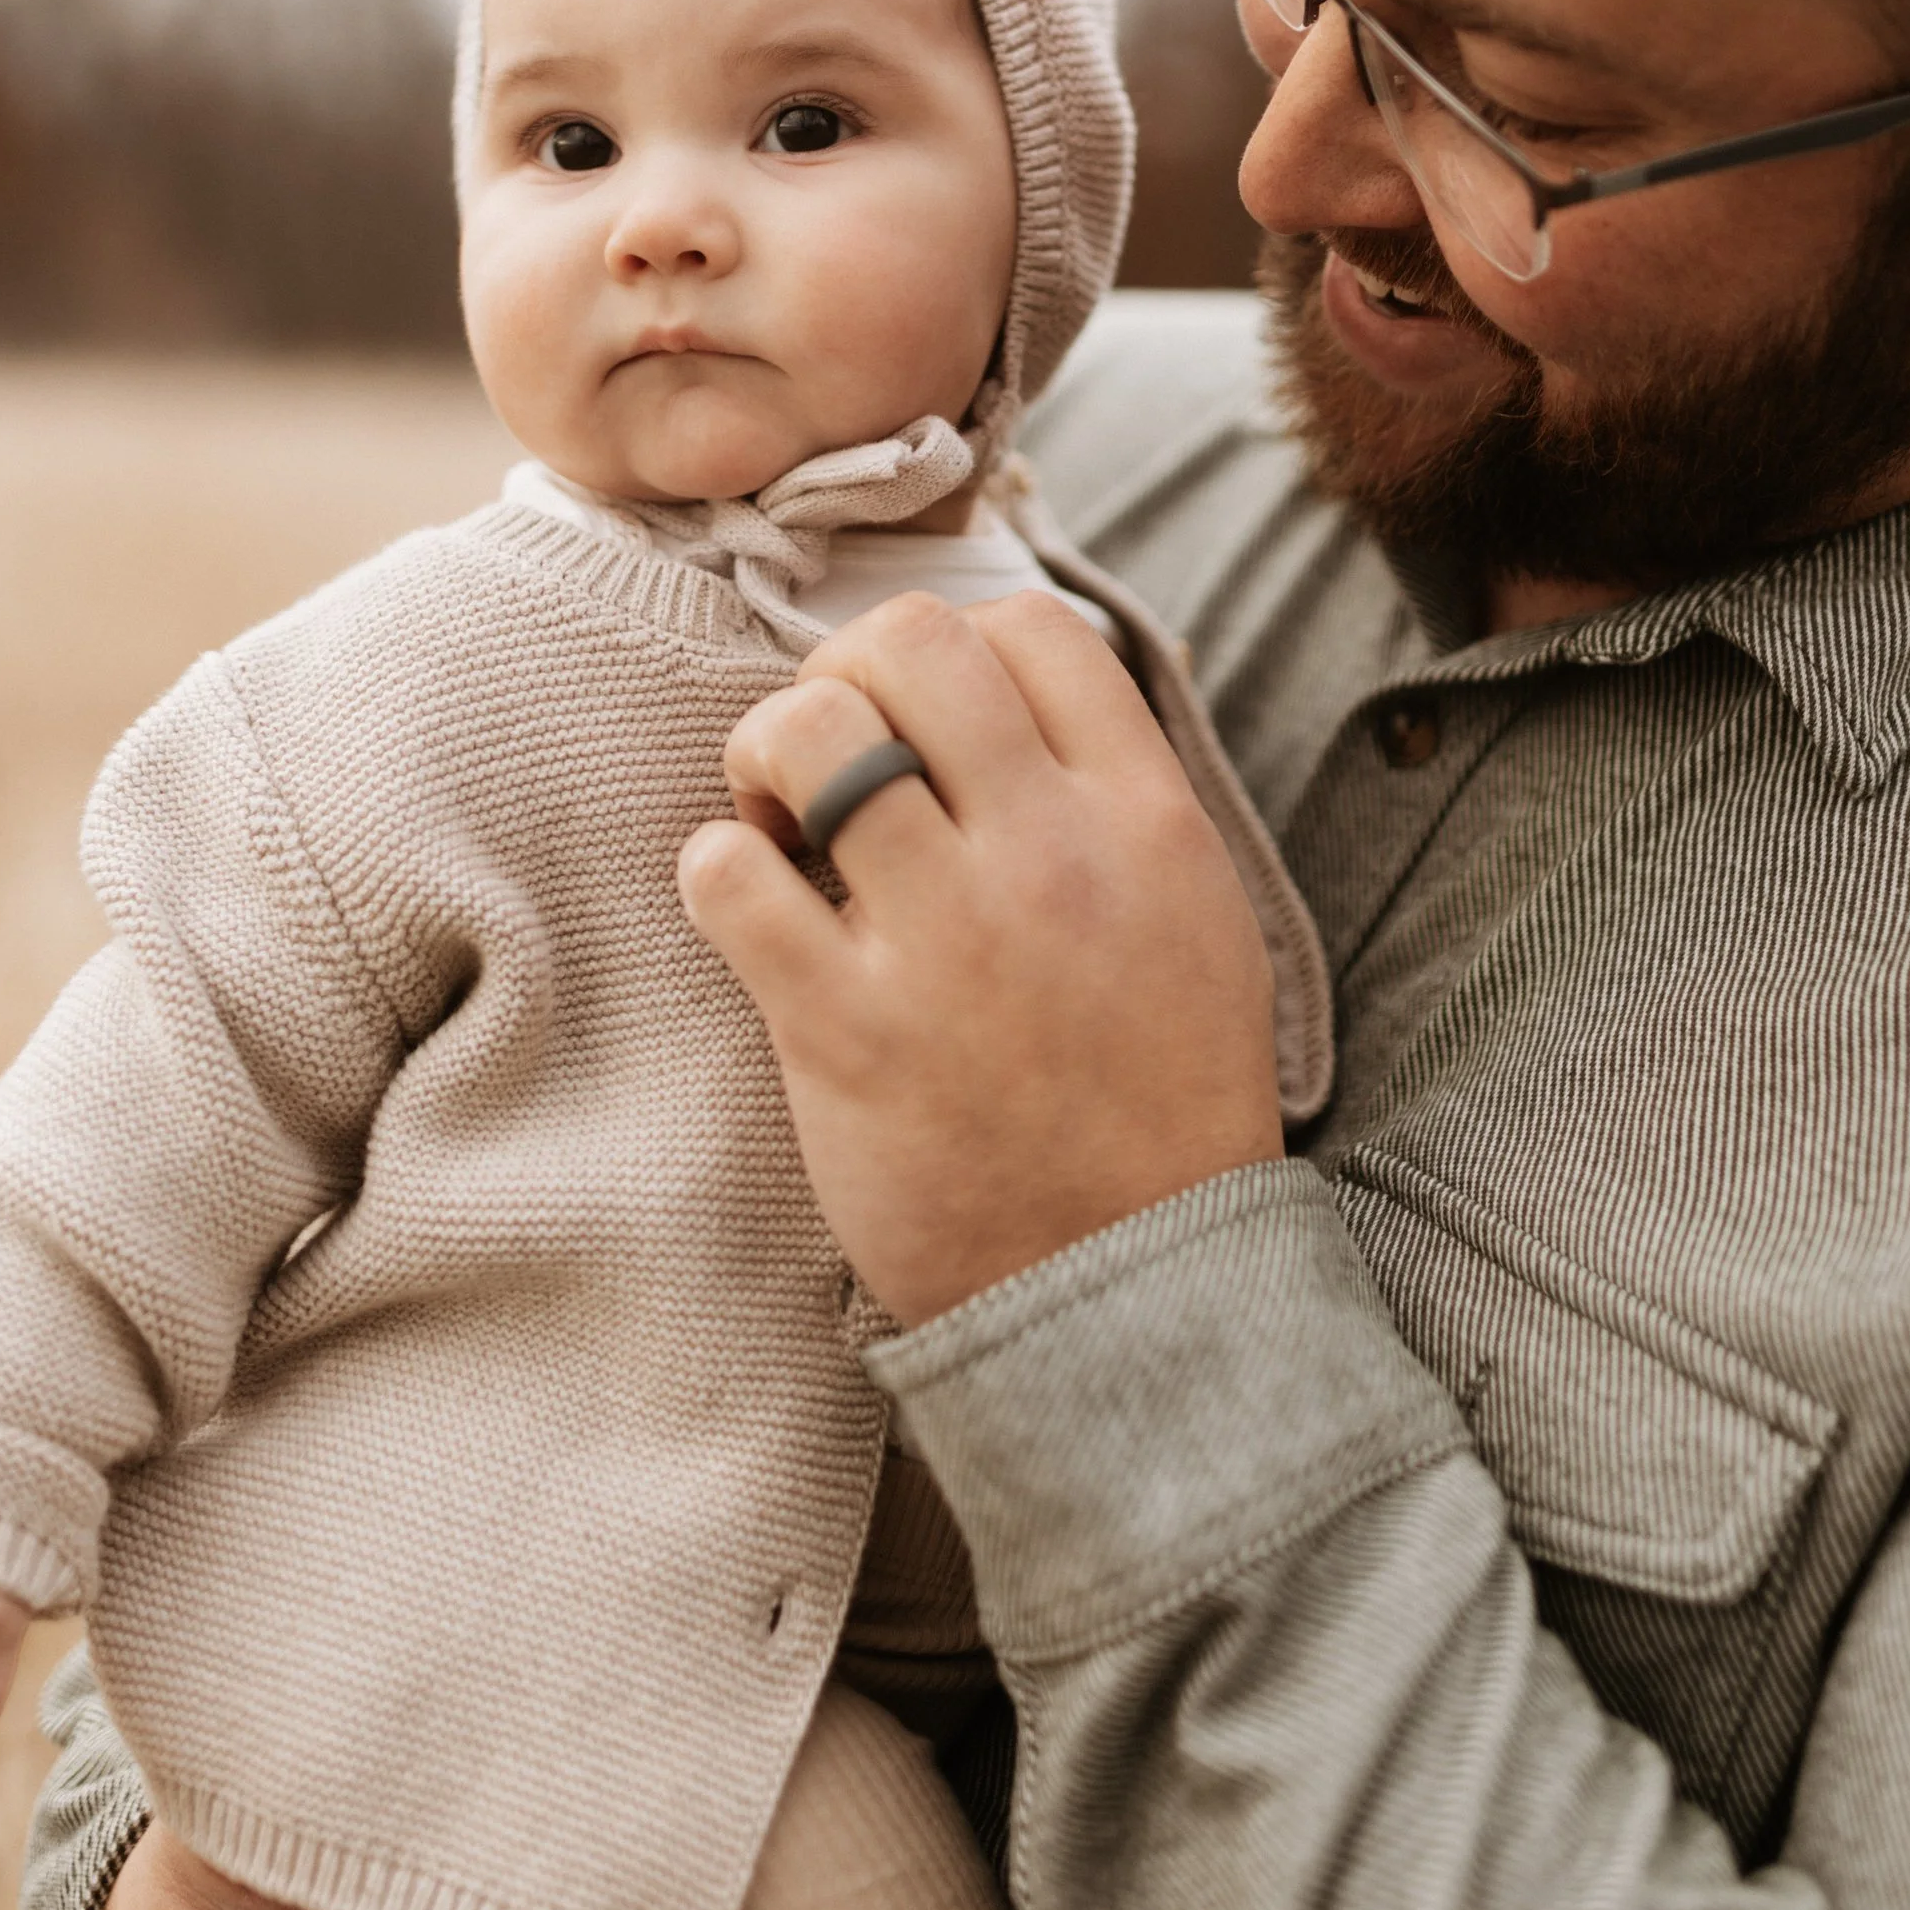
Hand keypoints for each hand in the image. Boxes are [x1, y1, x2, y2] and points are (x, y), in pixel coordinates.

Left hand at [680, 589, 1283, 1325]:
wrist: (1133, 1282)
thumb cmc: (1155, 1093)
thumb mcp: (1192, 911)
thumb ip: (1115, 791)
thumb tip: (1012, 686)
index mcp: (1145, 819)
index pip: (1031, 627)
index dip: (957, 644)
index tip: (928, 716)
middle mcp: (1050, 856)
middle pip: (910, 642)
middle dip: (846, 672)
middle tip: (837, 754)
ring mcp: (947, 941)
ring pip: (808, 730)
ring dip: (768, 756)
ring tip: (782, 821)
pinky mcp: (844, 1032)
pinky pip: (728, 876)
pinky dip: (717, 872)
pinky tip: (750, 912)